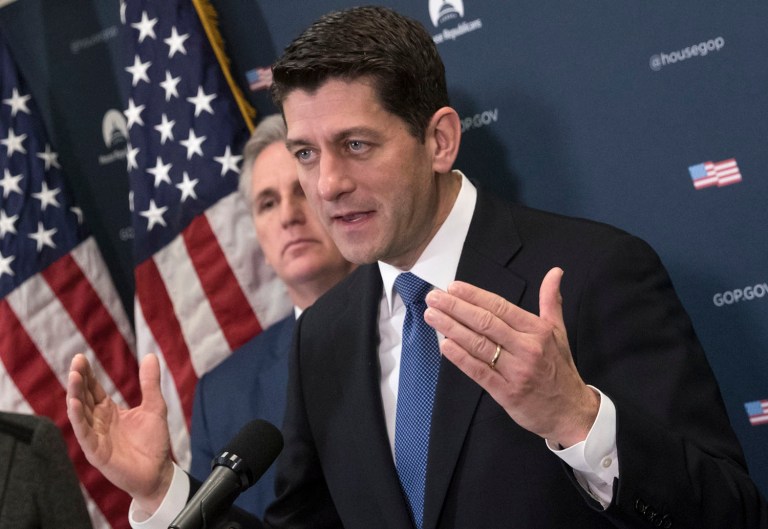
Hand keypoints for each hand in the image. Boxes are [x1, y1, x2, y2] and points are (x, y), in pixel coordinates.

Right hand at [66, 353, 174, 513]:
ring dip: (75, 395)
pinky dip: (78, 418)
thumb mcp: (154, 406)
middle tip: (76, 362)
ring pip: (79, 412)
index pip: (92, 388)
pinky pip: (83, 432)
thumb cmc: (154, 442)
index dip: (86, 374)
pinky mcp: (95, 451)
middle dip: (78, 379)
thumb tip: (151, 355)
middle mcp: (98, 421)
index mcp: (108, 410)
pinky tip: (74, 403)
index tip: (80, 357)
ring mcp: (94, 436)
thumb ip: (150, 383)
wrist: (158, 472)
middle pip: (83, 397)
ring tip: (73, 377)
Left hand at [424, 267, 598, 446]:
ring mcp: (516, 371)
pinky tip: (444, 345)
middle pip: (485, 323)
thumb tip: (555, 272)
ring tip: (432, 316)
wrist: (571, 412)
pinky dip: (461, 358)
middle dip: (456, 308)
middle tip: (434, 297)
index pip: (500, 307)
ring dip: (452, 328)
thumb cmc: (560, 369)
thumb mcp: (559, 332)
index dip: (474, 296)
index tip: (453, 287)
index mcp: (537, 331)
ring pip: (479, 345)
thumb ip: (551, 301)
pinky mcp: (507, 393)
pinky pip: (479, 372)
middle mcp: (527, 348)